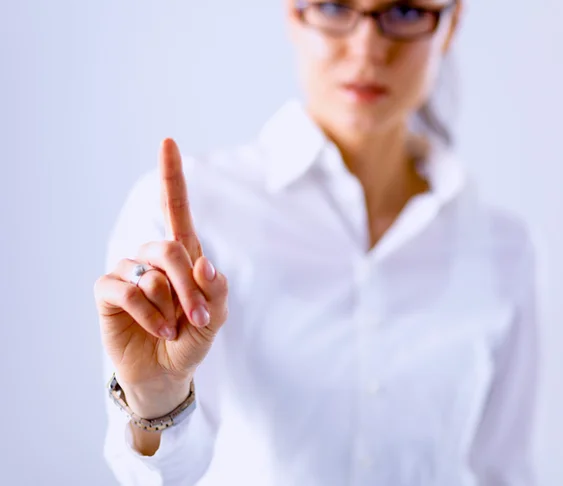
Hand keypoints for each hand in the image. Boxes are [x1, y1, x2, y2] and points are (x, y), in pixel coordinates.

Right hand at [95, 139, 227, 416]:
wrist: (165, 373)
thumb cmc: (190, 339)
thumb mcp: (214, 318)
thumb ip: (215, 291)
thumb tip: (203, 261)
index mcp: (182, 255)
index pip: (174, 209)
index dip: (171, 176)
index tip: (167, 141)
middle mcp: (152, 258)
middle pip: (169, 248)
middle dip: (188, 286)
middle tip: (198, 318)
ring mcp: (128, 273)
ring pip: (150, 274)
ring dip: (170, 307)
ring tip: (175, 329)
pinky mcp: (108, 293)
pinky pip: (127, 290)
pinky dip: (148, 313)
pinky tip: (158, 329)